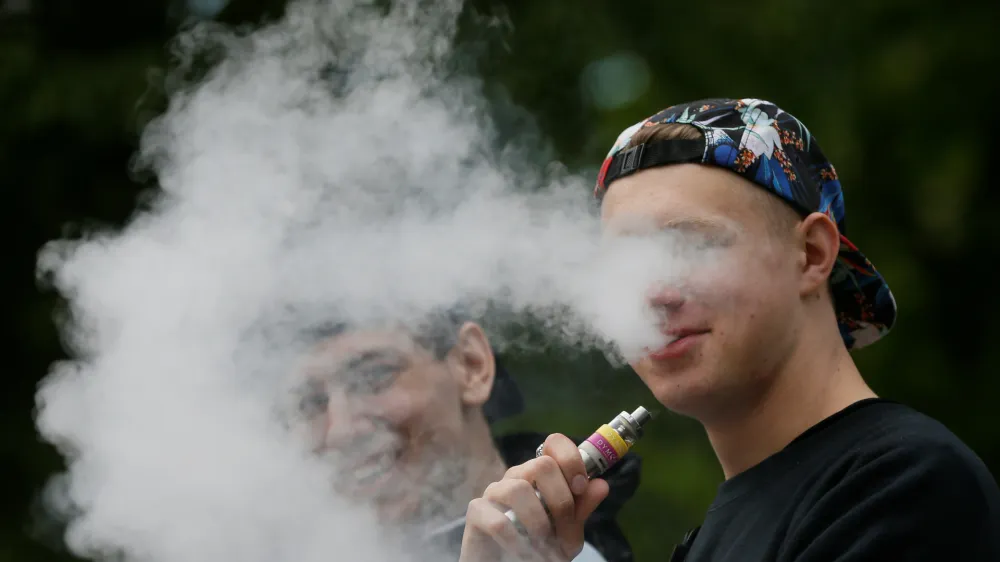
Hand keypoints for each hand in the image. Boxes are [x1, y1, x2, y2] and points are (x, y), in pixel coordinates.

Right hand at [459, 433, 609, 561]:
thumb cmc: (537, 547)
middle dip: (561, 500)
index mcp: (539, 475)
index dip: (571, 460)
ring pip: (518, 489)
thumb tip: (601, 485)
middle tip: (565, 530)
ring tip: (544, 546)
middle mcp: (516, 477)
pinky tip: (525, 554)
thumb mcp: (567, 532)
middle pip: (542, 465)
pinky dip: (517, 541)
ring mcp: (494, 493)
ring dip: (539, 523)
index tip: (581, 486)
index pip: (553, 444)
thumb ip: (581, 509)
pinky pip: (498, 520)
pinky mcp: (476, 513)